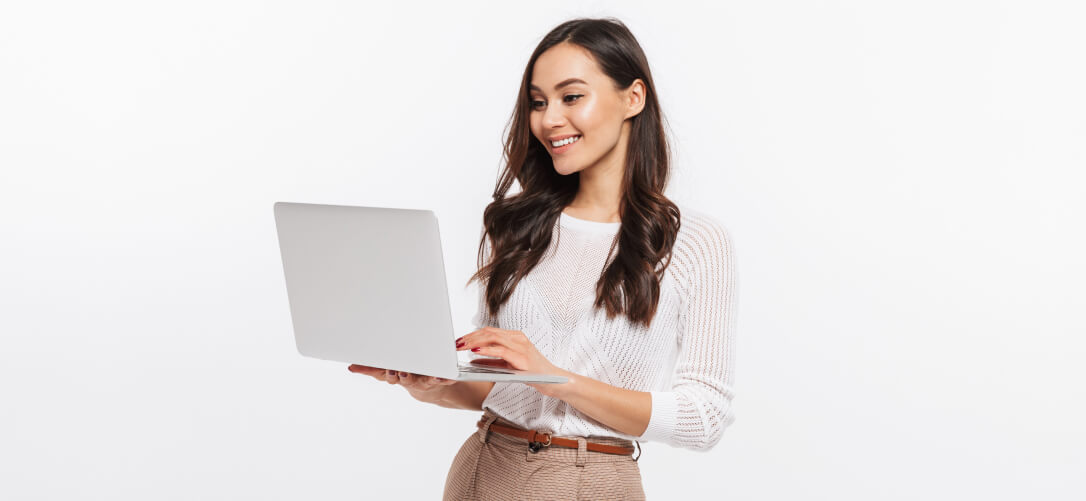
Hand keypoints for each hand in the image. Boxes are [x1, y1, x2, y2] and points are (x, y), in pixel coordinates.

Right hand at [347, 364, 456, 400]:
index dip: (388, 374)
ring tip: (432, 376)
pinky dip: (447, 378)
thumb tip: (350, 367)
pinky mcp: (438, 380)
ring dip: (428, 379)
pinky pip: (443, 379)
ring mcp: (424, 381)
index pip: (388, 375)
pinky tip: (450, 376)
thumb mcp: (387, 372)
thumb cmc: (407, 375)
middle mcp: (410, 379)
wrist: (430, 390)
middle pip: (405, 379)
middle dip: (403, 376)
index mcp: (396, 375)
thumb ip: (370, 369)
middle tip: (402, 372)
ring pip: (424, 381)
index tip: (389, 370)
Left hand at [455, 327, 571, 397]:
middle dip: (469, 337)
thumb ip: (492, 361)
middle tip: (454, 344)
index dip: (471, 335)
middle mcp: (518, 338)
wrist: (555, 382)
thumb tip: (473, 359)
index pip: (488, 331)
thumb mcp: (508, 365)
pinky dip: (486, 350)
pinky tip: (475, 352)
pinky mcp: (523, 357)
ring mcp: (521, 346)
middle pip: (488, 332)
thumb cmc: (533, 373)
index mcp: (514, 337)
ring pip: (492, 338)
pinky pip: (501, 350)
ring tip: (460, 346)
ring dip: (473, 341)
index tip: (457, 341)